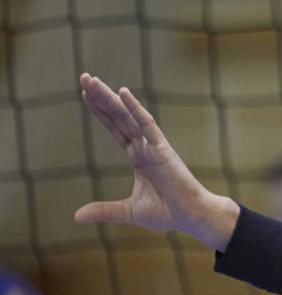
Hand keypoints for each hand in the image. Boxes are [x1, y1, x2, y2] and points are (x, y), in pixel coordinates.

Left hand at [75, 73, 239, 250]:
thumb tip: (77, 216)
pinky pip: (147, 124)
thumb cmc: (168, 212)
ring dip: (109, 98)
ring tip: (92, 80)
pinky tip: (123, 93)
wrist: (192, 216)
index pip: (115, 128)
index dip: (100, 111)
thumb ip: (104, 210)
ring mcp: (153, 145)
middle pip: (118, 116)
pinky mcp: (163, 149)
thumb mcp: (129, 211)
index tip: (85, 94)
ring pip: (127, 116)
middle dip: (100, 97)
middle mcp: (144, 146)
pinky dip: (135, 108)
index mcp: (138, 157)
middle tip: (84, 77)